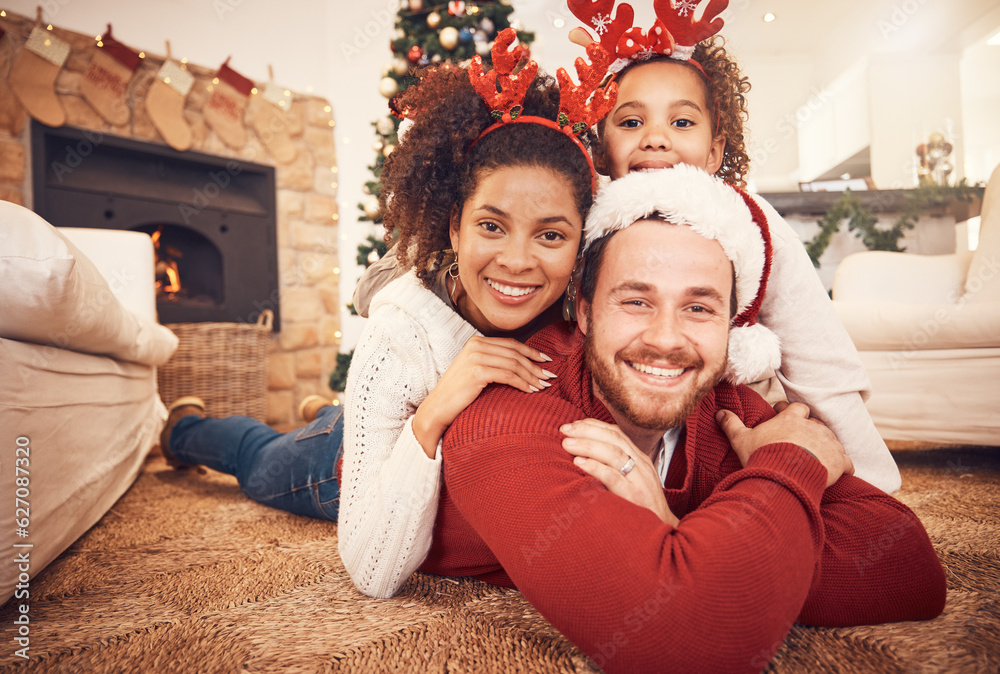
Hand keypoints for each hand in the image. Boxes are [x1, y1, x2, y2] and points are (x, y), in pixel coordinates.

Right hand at [412, 336, 555, 457]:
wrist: (437, 409)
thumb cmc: (458, 394)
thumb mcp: (475, 371)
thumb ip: (493, 362)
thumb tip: (522, 365)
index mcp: (476, 342)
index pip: (511, 344)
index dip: (531, 351)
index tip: (546, 360)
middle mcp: (476, 345)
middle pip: (515, 353)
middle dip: (535, 365)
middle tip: (550, 376)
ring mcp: (476, 357)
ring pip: (514, 364)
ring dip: (532, 375)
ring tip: (543, 386)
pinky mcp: (477, 371)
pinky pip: (508, 375)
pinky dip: (523, 383)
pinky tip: (531, 391)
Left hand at [561, 418, 678, 525]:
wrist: (664, 531)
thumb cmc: (642, 507)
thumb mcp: (632, 481)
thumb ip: (614, 466)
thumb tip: (583, 455)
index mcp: (640, 458)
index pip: (616, 433)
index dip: (593, 425)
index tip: (572, 425)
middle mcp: (641, 464)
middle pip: (613, 438)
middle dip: (587, 430)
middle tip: (564, 430)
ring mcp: (639, 479)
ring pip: (613, 453)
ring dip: (587, 445)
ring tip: (567, 444)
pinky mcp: (635, 496)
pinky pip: (614, 477)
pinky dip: (595, 467)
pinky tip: (579, 463)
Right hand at [715, 402, 854, 486]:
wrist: (784, 475)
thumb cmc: (763, 455)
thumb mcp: (741, 439)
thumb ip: (731, 424)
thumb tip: (719, 412)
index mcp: (791, 418)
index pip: (796, 408)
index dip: (791, 412)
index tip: (785, 418)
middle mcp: (812, 426)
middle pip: (817, 423)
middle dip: (812, 430)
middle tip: (803, 441)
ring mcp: (828, 442)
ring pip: (832, 440)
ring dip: (827, 447)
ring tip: (819, 458)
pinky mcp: (839, 460)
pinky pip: (846, 462)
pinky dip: (843, 466)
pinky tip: (839, 472)